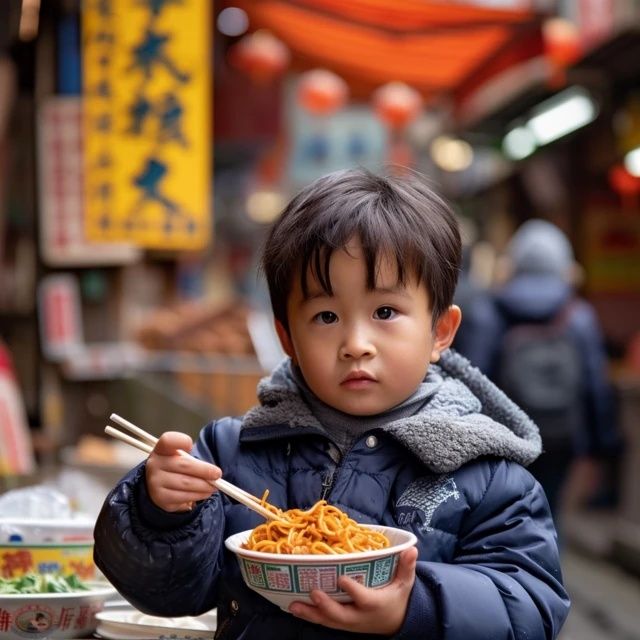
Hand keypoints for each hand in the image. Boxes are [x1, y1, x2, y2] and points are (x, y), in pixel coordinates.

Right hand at [145, 431, 221, 511]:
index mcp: (161, 449)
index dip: (181, 441)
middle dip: (204, 470)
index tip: (191, 446)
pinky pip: (184, 497)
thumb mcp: (179, 457)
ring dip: (204, 485)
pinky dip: (198, 495)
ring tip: (214, 486)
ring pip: (186, 483)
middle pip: (184, 465)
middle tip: (217, 474)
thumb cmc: (174, 467)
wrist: (157, 485)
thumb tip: (213, 472)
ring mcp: (155, 483)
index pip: (168, 440)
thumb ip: (192, 459)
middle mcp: (155, 465)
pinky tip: (204, 493)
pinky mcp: (161, 498)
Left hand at [289, 546, 417, 634]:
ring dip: (310, 613)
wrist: (394, 623)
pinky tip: (293, 607)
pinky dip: (310, 615)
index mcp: (376, 604)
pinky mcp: (341, 624)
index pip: (364, 598)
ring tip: (293, 605)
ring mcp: (349, 622)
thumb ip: (406, 566)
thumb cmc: (397, 598)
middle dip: (326, 605)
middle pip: (342, 615)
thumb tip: (411, 549)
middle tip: (313, 592)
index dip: (353, 590)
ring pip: (328, 621)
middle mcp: (360, 616)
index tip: (342, 578)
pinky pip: (324, 621)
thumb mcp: (404, 583)